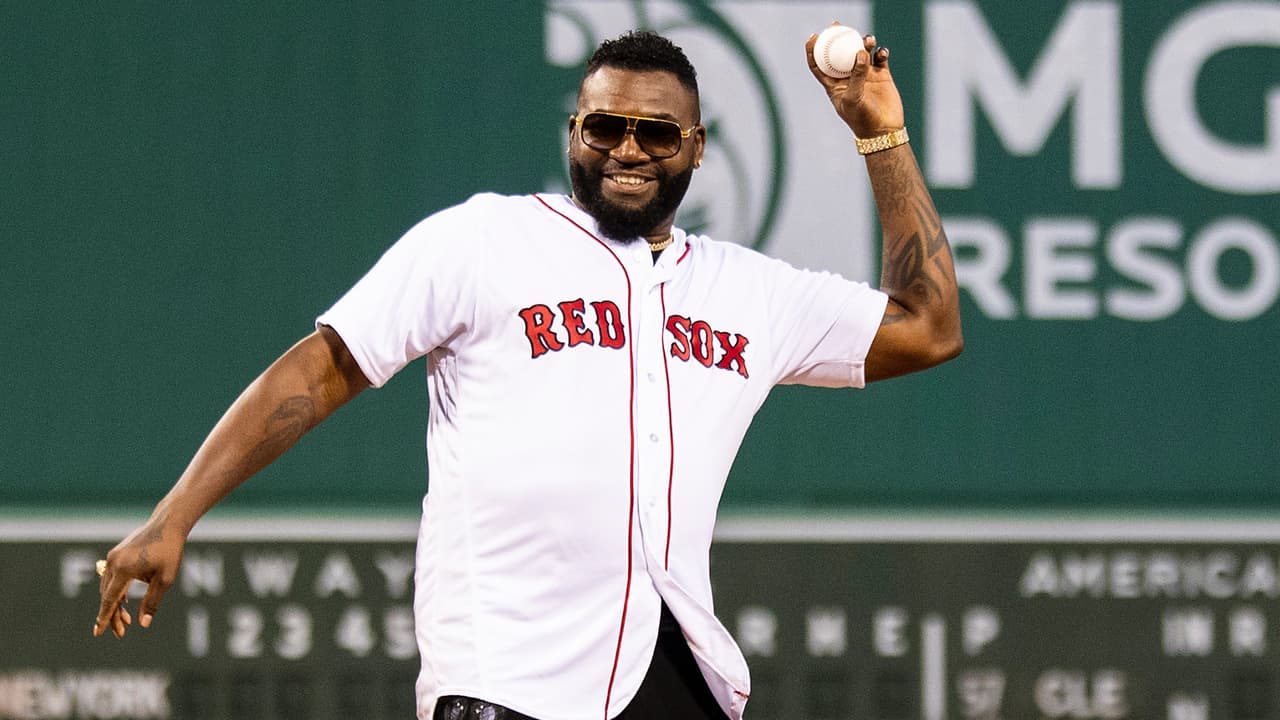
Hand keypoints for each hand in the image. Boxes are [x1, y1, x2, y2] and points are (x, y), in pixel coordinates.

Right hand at [93, 513, 185, 637]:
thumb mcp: (166, 579)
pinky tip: (125, 602)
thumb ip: (152, 601)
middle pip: (107, 595)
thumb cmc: (170, 551)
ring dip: (115, 604)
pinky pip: (111, 577)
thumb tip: (143, 624)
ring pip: (108, 587)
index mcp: (123, 569)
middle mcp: (113, 562)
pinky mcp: (117, 554)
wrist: (168, 524)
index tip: (97, 632)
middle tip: (121, 633)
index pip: (110, 600)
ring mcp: (113, 557)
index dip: (105, 618)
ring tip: (126, 621)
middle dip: (113, 615)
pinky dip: (116, 591)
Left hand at [805, 26, 905, 138]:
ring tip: (868, 40)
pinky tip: (881, 52)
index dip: (813, 50)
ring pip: (862, 51)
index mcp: (834, 84)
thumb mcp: (854, 98)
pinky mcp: (881, 75)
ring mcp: (865, 75)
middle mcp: (848, 77)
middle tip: (838, 25)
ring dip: (864, 42)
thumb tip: (860, 52)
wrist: (883, 131)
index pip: (819, 64)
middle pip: (839, 52)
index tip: (814, 36)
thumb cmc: (862, 119)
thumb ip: (856, 76)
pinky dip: (880, 52)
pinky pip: (880, 57)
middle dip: (837, 37)